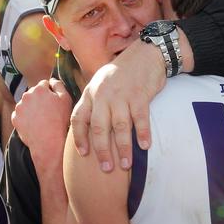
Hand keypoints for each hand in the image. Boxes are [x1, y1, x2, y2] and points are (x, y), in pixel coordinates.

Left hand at [12, 79, 71, 166]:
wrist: (49, 142)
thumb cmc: (60, 121)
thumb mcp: (66, 100)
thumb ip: (59, 85)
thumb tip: (52, 80)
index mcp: (39, 89)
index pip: (44, 84)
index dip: (50, 92)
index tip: (53, 102)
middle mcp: (26, 95)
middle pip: (34, 94)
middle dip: (39, 99)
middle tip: (48, 112)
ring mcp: (19, 107)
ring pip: (26, 104)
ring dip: (32, 108)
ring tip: (41, 119)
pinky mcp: (15, 118)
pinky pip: (20, 115)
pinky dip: (25, 118)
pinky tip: (34, 124)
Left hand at [70, 40, 165, 171]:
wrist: (145, 54)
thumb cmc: (120, 74)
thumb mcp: (100, 84)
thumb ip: (94, 104)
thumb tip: (87, 130)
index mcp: (90, 93)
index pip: (79, 118)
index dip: (79, 137)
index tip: (83, 154)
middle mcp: (103, 95)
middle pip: (99, 127)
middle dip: (102, 150)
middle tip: (106, 169)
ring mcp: (121, 95)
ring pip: (120, 126)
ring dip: (123, 148)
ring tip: (126, 165)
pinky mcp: (140, 95)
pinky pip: (141, 118)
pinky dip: (143, 133)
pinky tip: (145, 146)